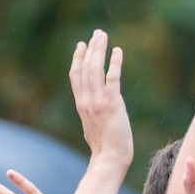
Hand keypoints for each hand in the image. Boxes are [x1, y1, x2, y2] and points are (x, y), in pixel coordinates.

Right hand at [70, 29, 129, 167]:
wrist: (110, 159)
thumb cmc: (105, 148)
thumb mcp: (92, 127)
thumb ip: (91, 113)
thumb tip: (93, 110)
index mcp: (81, 105)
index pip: (76, 76)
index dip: (78, 59)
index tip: (81, 45)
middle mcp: (87, 100)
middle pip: (85, 68)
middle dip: (91, 49)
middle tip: (97, 34)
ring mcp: (98, 101)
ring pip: (96, 69)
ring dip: (100, 50)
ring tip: (103, 36)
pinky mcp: (112, 104)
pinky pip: (112, 78)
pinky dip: (115, 63)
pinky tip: (118, 52)